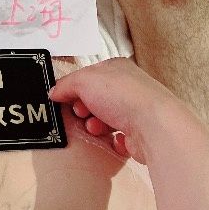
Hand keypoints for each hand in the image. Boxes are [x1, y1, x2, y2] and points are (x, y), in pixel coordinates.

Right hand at [49, 58, 182, 163]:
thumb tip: (55, 91)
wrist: (153, 125)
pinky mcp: (141, 134)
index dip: (75, 87)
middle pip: (97, 100)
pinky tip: (115, 139)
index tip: (64, 98)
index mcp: (118, 69)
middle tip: (81, 114)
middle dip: (85, 109)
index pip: (90, 76)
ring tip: (96, 128)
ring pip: (107, 120)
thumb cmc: (125, 97)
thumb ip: (66, 84)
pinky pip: (120, 139)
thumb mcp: (84, 80)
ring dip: (96, 126)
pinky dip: (113, 141)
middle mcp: (129, 88)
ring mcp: (137, 111)